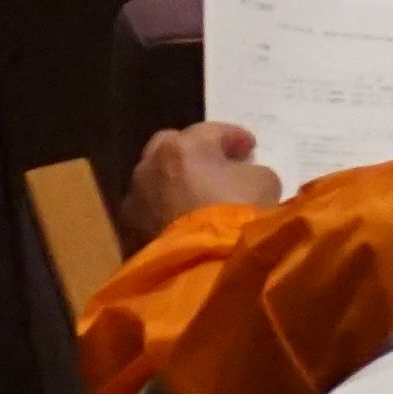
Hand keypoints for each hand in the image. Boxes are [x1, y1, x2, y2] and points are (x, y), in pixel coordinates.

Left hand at [125, 121, 283, 236]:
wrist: (202, 262)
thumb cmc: (237, 212)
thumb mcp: (263, 181)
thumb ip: (248, 171)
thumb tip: (239, 177)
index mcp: (185, 146)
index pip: (212, 131)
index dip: (234, 138)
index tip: (249, 148)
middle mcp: (152, 165)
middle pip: (169, 146)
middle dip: (191, 152)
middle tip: (214, 165)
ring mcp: (136, 197)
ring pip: (154, 179)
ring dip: (173, 183)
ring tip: (195, 197)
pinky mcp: (129, 228)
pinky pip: (150, 210)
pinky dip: (164, 210)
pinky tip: (182, 221)